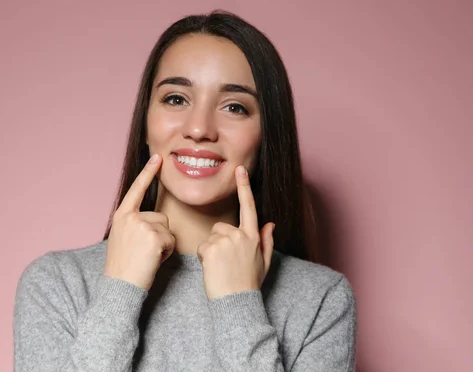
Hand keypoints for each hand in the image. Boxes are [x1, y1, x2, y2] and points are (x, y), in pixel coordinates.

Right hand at [104, 154, 175, 290]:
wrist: (119, 286)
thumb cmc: (123, 267)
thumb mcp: (122, 238)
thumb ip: (135, 224)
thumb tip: (154, 220)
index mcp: (122, 216)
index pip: (137, 190)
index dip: (148, 172)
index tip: (157, 157)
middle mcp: (131, 217)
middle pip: (162, 218)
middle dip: (159, 236)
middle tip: (143, 253)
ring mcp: (142, 225)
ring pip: (168, 230)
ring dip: (164, 245)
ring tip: (147, 257)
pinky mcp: (154, 236)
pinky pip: (171, 241)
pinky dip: (167, 253)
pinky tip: (153, 261)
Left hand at [196, 165, 274, 299]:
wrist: (236, 301)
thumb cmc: (249, 283)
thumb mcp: (263, 262)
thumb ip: (266, 240)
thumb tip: (270, 223)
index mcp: (253, 236)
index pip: (249, 206)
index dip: (244, 186)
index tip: (239, 169)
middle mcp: (241, 235)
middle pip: (221, 227)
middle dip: (219, 241)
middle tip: (226, 262)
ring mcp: (226, 241)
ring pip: (211, 237)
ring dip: (211, 250)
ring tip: (220, 267)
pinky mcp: (211, 248)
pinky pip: (202, 247)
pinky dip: (204, 257)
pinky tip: (213, 269)